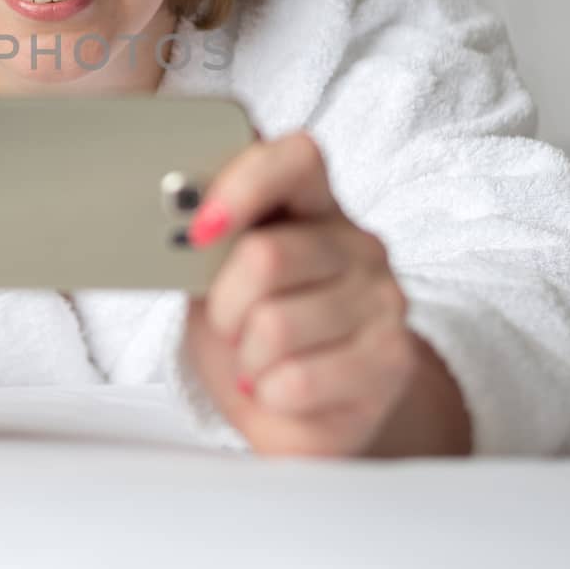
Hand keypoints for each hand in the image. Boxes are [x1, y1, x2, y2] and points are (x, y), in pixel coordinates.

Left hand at [183, 131, 418, 456]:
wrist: (301, 409)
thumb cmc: (251, 329)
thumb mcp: (217, 278)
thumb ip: (206, 244)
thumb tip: (177, 223)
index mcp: (313, 205)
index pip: (295, 158)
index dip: (242, 186)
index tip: (200, 230)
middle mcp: (357, 243)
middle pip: (266, 256)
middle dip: (223, 305)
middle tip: (226, 325)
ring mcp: (383, 298)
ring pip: (276, 325)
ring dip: (245, 358)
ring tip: (256, 361)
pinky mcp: (392, 359)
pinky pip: (299, 379)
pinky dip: (267, 393)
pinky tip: (278, 388)